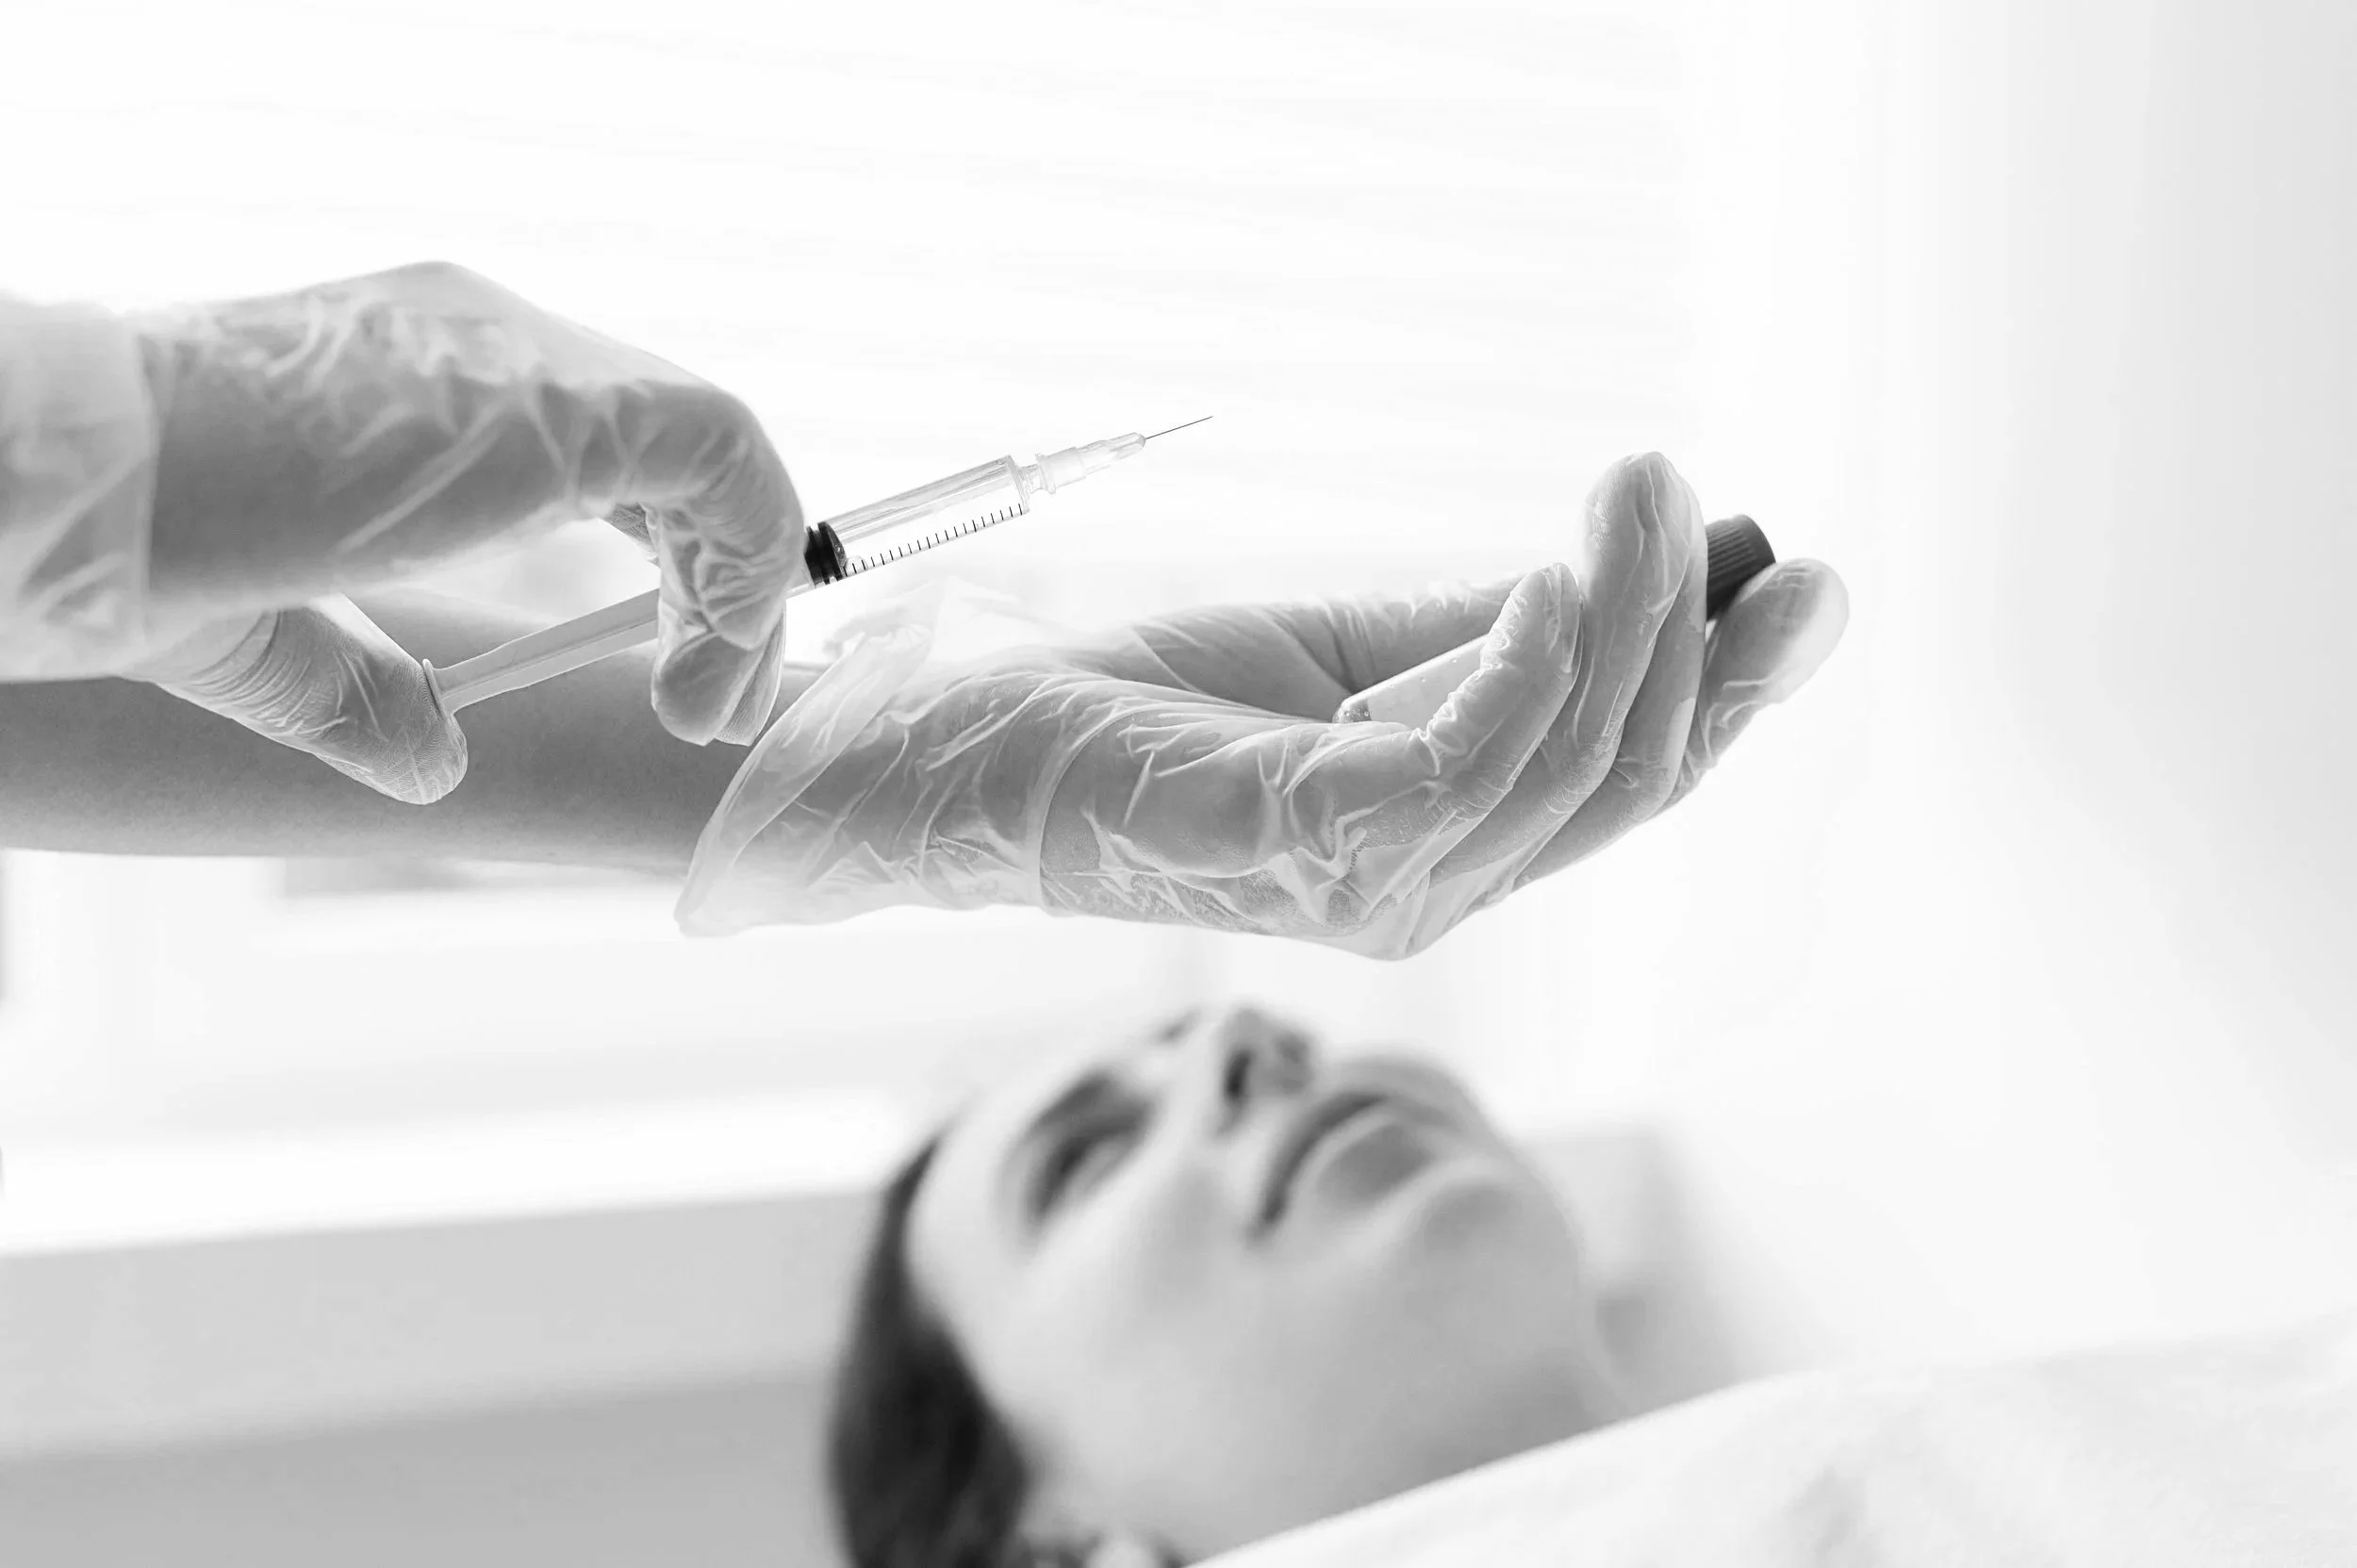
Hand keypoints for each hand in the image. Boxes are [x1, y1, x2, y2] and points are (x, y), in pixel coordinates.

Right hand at [3, 265, 800, 801]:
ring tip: (706, 712)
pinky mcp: (546, 401)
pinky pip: (718, 456)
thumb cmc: (118, 545)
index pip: (608, 443)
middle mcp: (482, 338)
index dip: (673, 559)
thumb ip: (357, 688)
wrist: (52, 491)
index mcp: (422, 373)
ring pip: (713, 447)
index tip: (680, 676)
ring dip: (741, 594)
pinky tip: (698, 673)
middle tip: (713, 711)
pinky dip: (745, 568)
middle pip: (672, 446)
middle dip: (725, 586)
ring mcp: (516, 354)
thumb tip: (435, 757)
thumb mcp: (258, 634)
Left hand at [688, 453, 1847, 956]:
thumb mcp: (1339, 651)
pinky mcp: (1303, 843)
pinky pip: (1472, 759)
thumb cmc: (1135, 704)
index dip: (1724, 684)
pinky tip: (1555, 572)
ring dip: (1632, 610)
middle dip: (1700, 635)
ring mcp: (1373, 885)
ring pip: (1572, 762)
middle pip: (1627, 777)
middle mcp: (1429, 890)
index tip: (1797, 567)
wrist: (947, 746)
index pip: (1625, 778)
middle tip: (1696, 491)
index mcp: (1443, 848)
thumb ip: (1475, 632)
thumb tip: (1630, 572)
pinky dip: (1534, 657)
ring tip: (1636, 482)